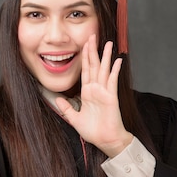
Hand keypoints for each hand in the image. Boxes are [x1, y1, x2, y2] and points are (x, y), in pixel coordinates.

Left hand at [55, 35, 132, 157]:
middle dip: (92, 50)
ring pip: (104, 70)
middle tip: (93, 36)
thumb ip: (66, 109)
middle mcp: (96, 89)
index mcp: (88, 92)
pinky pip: (112, 81)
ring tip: (108, 42)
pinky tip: (118, 60)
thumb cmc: (93, 131)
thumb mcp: (74, 119)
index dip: (84, 57)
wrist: (106, 141)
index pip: (85, 71)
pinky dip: (114, 70)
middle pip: (94, 66)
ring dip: (106, 56)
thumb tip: (58, 100)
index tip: (84, 45)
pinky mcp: (111, 97)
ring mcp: (105, 92)